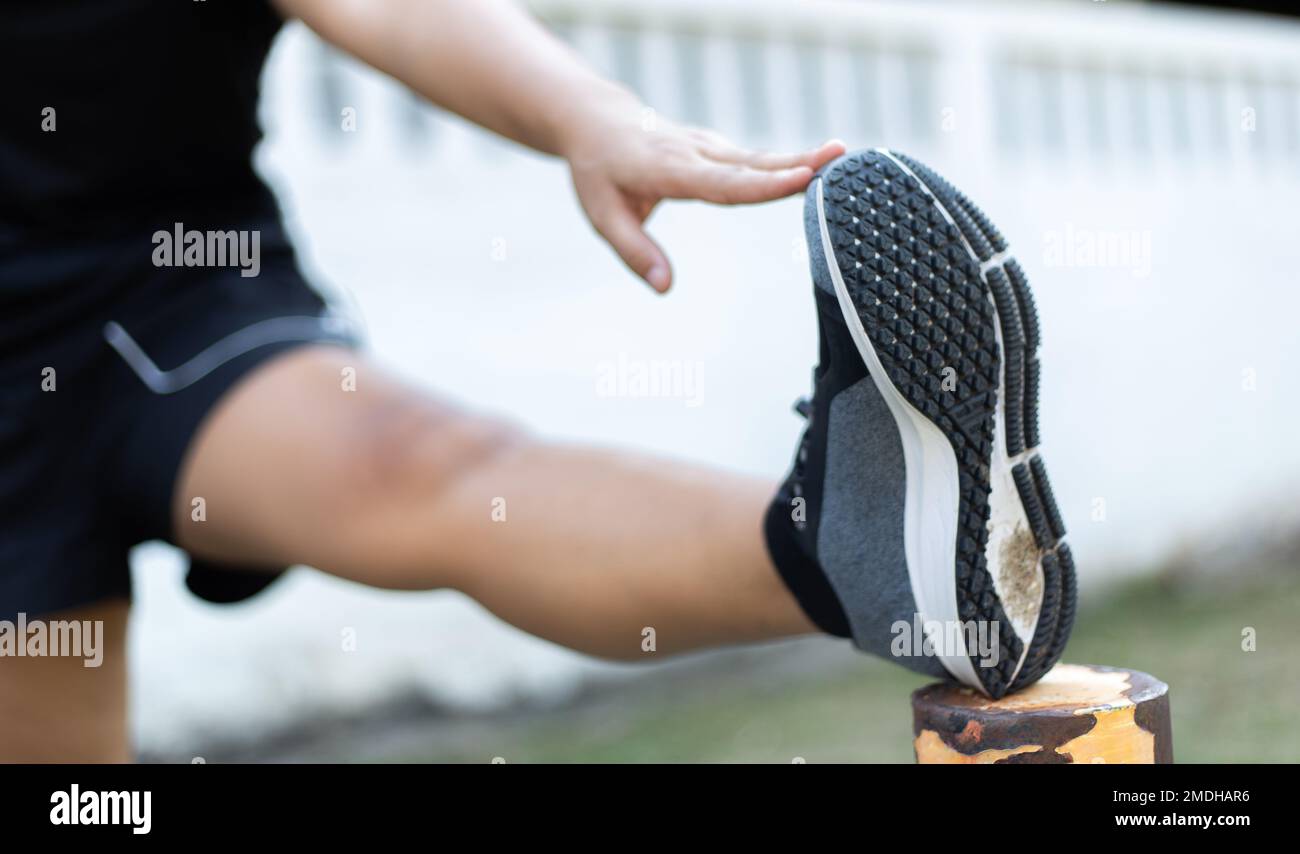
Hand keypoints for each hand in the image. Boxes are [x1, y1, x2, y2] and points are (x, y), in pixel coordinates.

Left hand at [564, 100, 844, 292]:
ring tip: (843, 156)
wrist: (597, 121)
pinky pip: (755, 158)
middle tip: (839, 156)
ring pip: (759, 157)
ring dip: (802, 156)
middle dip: (797, 160)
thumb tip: (665, 288)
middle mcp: (696, 152)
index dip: (763, 184)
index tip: (802, 178)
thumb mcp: (602, 216)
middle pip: (752, 163)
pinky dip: (788, 161)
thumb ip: (635, 252)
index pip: (722, 182)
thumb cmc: (598, 172)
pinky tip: (820, 167)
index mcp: (670, 169)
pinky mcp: (717, 147)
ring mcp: (709, 146)